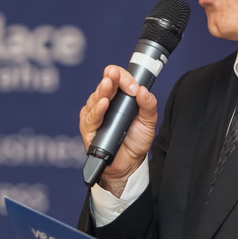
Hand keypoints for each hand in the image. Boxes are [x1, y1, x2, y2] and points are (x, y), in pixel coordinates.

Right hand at [79, 65, 158, 196]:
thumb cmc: (136, 141)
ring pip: (96, 98)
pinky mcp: (88, 128)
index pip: (117, 79)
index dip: (124, 78)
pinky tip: (103, 104)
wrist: (129, 164)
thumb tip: (143, 90)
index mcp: (119, 97)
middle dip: (112, 78)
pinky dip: (97, 110)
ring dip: (103, 91)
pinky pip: (91, 117)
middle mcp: (105, 103)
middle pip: (105, 84)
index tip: (134, 86)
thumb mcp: (149, 121)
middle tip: (115, 75)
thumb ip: (149, 105)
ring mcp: (95, 114)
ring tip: (108, 84)